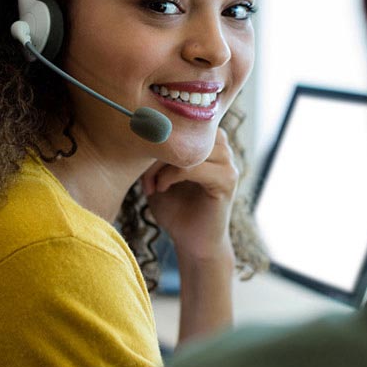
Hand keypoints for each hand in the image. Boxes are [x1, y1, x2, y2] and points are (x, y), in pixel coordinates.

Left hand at [141, 128, 238, 262]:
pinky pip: (195, 166)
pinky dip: (172, 176)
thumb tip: (140, 134)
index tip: (138, 163)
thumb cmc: (175, 209)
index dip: (155, 139)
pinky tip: (162, 189)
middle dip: (157, 152)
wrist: (193, 243)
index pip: (179, 122)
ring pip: (189, 147)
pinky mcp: (227, 181)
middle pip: (184, 133)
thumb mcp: (157, 176)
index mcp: (206, 142)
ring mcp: (227, 163)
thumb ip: (154, 155)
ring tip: (153, 184)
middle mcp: (221, 148)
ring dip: (163, 164)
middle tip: (145, 177)